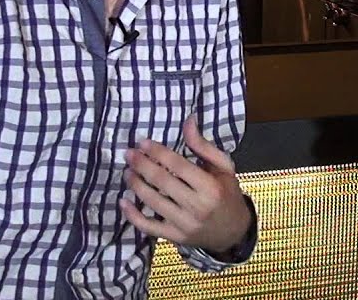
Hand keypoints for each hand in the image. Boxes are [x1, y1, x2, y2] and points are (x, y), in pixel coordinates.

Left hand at [119, 115, 252, 255]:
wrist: (234, 232)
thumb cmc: (228, 195)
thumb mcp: (223, 167)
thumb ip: (203, 145)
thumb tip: (189, 120)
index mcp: (210, 187)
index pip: (178, 166)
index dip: (158, 153)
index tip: (143, 143)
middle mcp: (197, 206)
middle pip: (163, 182)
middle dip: (142, 166)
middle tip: (128, 154)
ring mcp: (184, 224)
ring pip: (153, 202)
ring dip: (136, 185)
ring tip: (127, 172)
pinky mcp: (175, 237)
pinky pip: (149, 227)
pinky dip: (133, 216)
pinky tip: (123, 201)